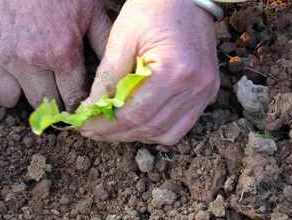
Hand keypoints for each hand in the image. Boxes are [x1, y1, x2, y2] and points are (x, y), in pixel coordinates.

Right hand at [0, 0, 110, 110]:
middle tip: (52, 91)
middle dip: (49, 102)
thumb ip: (102, 40)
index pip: (71, 101)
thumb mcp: (89, 9)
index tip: (74, 105)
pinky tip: (5, 60)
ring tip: (25, 78)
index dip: (75, 106)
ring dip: (17, 93)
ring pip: (7, 100)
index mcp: (62, 54)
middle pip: (41, 106)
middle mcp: (31, 63)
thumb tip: (116, 66)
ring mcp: (2, 58)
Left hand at [81, 0, 219, 144]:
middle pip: (149, 127)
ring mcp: (205, 92)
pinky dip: (156, 130)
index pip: (134, 113)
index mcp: (174, 70)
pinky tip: (136, 123)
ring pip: (165, 134)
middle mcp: (195, 87)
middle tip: (92, 131)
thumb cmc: (153, 8)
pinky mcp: (208, 94)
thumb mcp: (122, 39)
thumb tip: (91, 110)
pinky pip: (180, 127)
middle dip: (116, 134)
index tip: (84, 126)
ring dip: (135, 135)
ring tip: (111, 129)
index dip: (106, 125)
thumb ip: (107, 78)